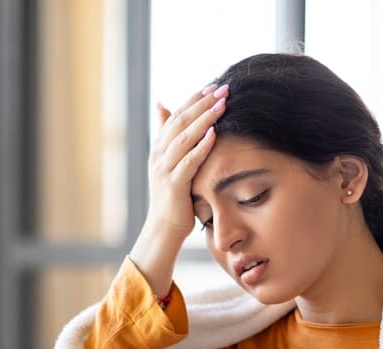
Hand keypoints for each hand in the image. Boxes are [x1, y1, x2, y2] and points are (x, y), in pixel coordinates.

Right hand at [129, 83, 228, 296]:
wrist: (163, 229)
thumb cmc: (173, 198)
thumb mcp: (171, 164)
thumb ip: (170, 137)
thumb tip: (162, 105)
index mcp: (160, 148)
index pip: (177, 116)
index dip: (194, 99)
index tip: (213, 86)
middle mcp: (159, 155)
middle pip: (181, 122)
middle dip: (202, 104)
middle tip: (223, 88)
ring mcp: (164, 170)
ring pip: (184, 138)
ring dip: (204, 119)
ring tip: (222, 104)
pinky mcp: (173, 186)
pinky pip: (188, 162)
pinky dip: (201, 146)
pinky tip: (214, 133)